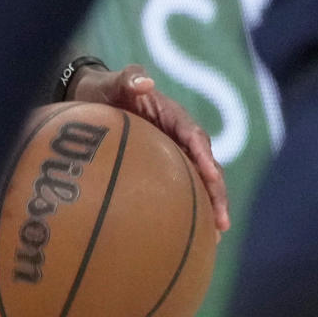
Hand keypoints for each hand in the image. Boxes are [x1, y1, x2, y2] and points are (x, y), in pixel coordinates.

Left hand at [69, 63, 230, 233]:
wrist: (95, 96)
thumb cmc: (106, 88)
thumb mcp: (114, 82)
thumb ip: (128, 79)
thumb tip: (145, 82)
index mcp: (173, 116)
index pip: (195, 137)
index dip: (205, 157)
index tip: (212, 177)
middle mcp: (179, 136)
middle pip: (206, 166)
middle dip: (217, 193)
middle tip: (222, 222)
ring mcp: (174, 153)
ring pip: (198, 182)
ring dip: (209, 207)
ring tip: (215, 237)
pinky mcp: (163, 166)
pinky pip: (180, 188)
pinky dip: (187, 208)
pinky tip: (188, 235)